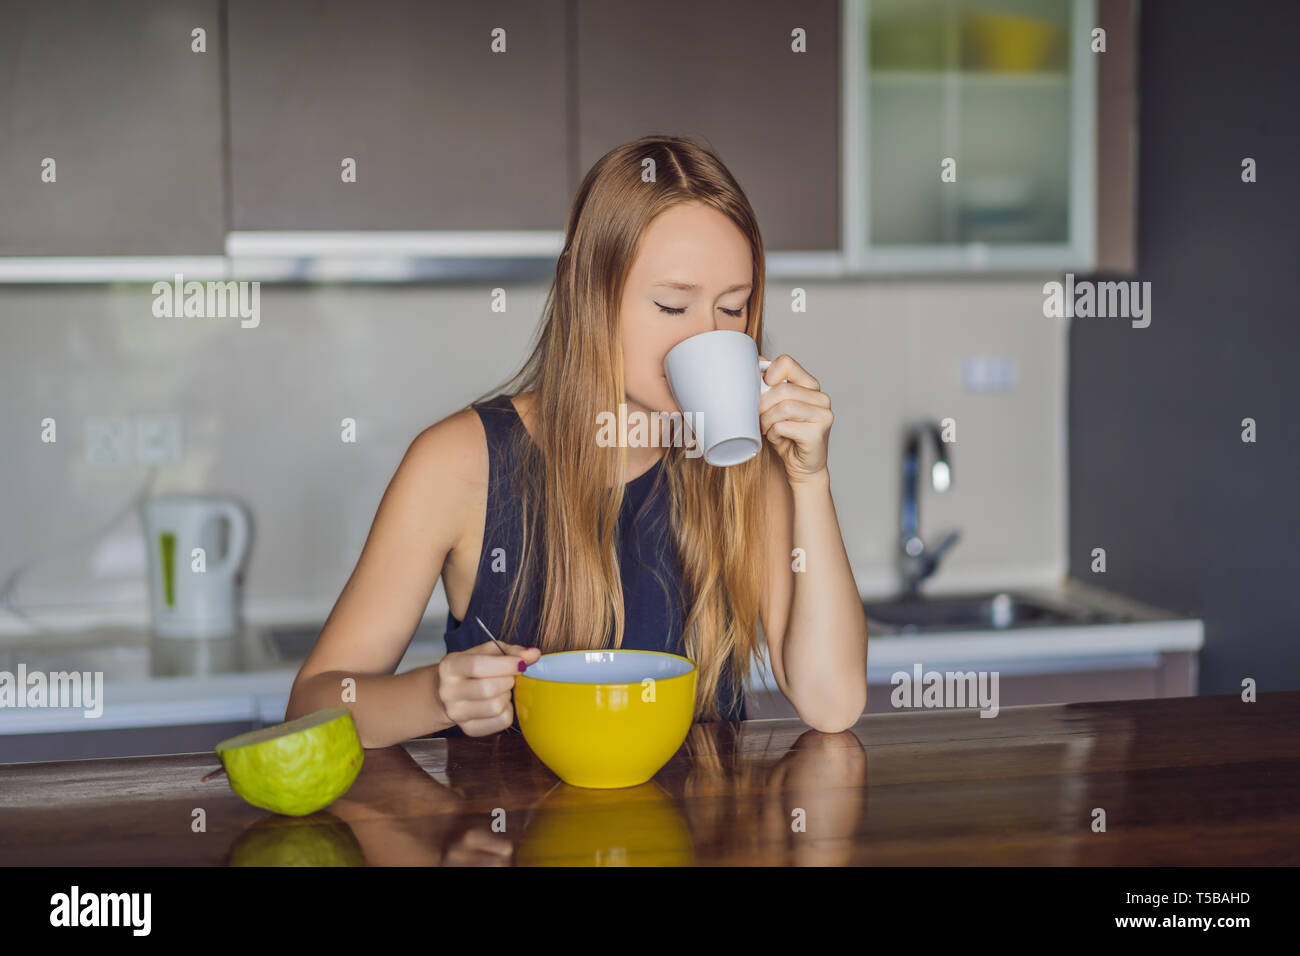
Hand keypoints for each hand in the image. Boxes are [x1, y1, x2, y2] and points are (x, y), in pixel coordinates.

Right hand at [434, 641, 541, 735]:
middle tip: (508, 678)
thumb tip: (533, 654)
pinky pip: (501, 722)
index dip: (505, 665)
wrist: (450, 692)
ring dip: (507, 697)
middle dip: (507, 681)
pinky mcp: (468, 729)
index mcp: (450, 666)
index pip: (477, 666)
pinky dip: (507, 711)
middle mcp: (448, 691)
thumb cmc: (472, 668)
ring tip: (502, 690)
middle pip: (488, 689)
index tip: (520, 664)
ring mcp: (456, 713)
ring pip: (496, 707)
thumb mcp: (487, 652)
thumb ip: (511, 651)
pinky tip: (500, 703)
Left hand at [758, 353, 832, 482]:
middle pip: (782, 389)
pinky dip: (774, 433)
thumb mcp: (774, 406)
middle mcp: (821, 397)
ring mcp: (823, 415)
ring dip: (767, 420)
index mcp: (810, 385)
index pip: (786, 363)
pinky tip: (776, 437)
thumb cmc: (786, 435)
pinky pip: (785, 426)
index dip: (768, 374)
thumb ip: (769, 384)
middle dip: (763, 405)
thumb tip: (755, 358)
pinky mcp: (818, 433)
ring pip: (784, 407)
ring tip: (766, 428)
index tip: (761, 389)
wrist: (801, 467)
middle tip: (758, 417)